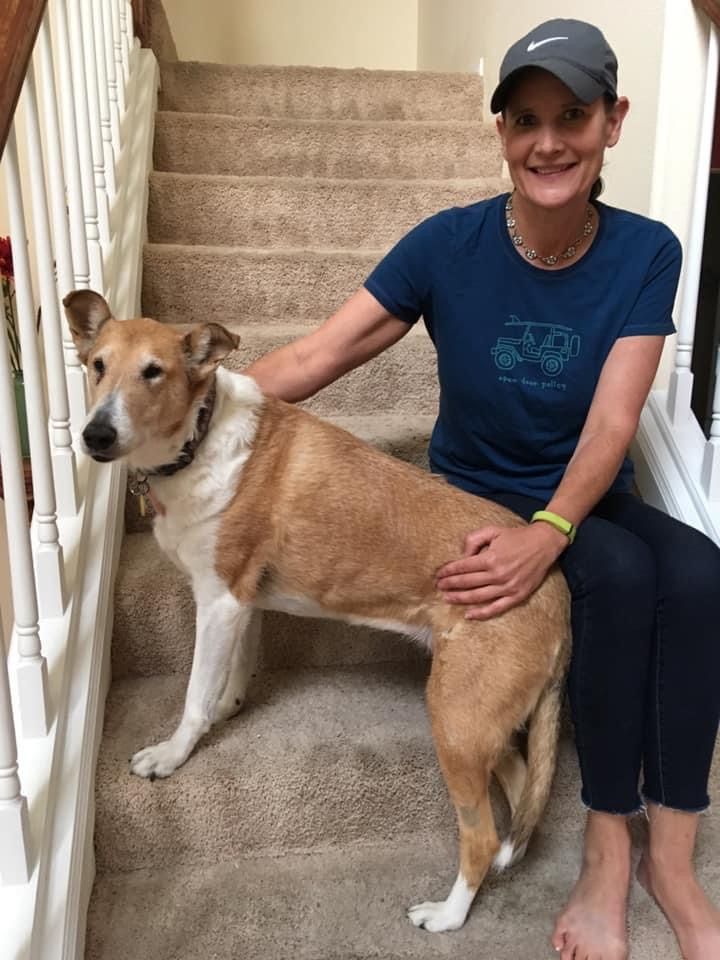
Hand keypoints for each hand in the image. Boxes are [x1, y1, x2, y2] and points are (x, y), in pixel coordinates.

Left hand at [435, 522, 566, 619]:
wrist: (544, 543)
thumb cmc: (516, 536)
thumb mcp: (493, 530)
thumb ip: (473, 539)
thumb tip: (462, 555)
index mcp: (491, 558)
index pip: (462, 567)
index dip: (448, 571)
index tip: (438, 574)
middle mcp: (498, 574)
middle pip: (467, 583)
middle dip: (450, 585)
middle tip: (438, 586)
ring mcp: (508, 587)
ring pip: (478, 597)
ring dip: (460, 598)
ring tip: (447, 598)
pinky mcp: (517, 596)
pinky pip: (496, 608)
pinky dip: (481, 613)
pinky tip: (468, 615)